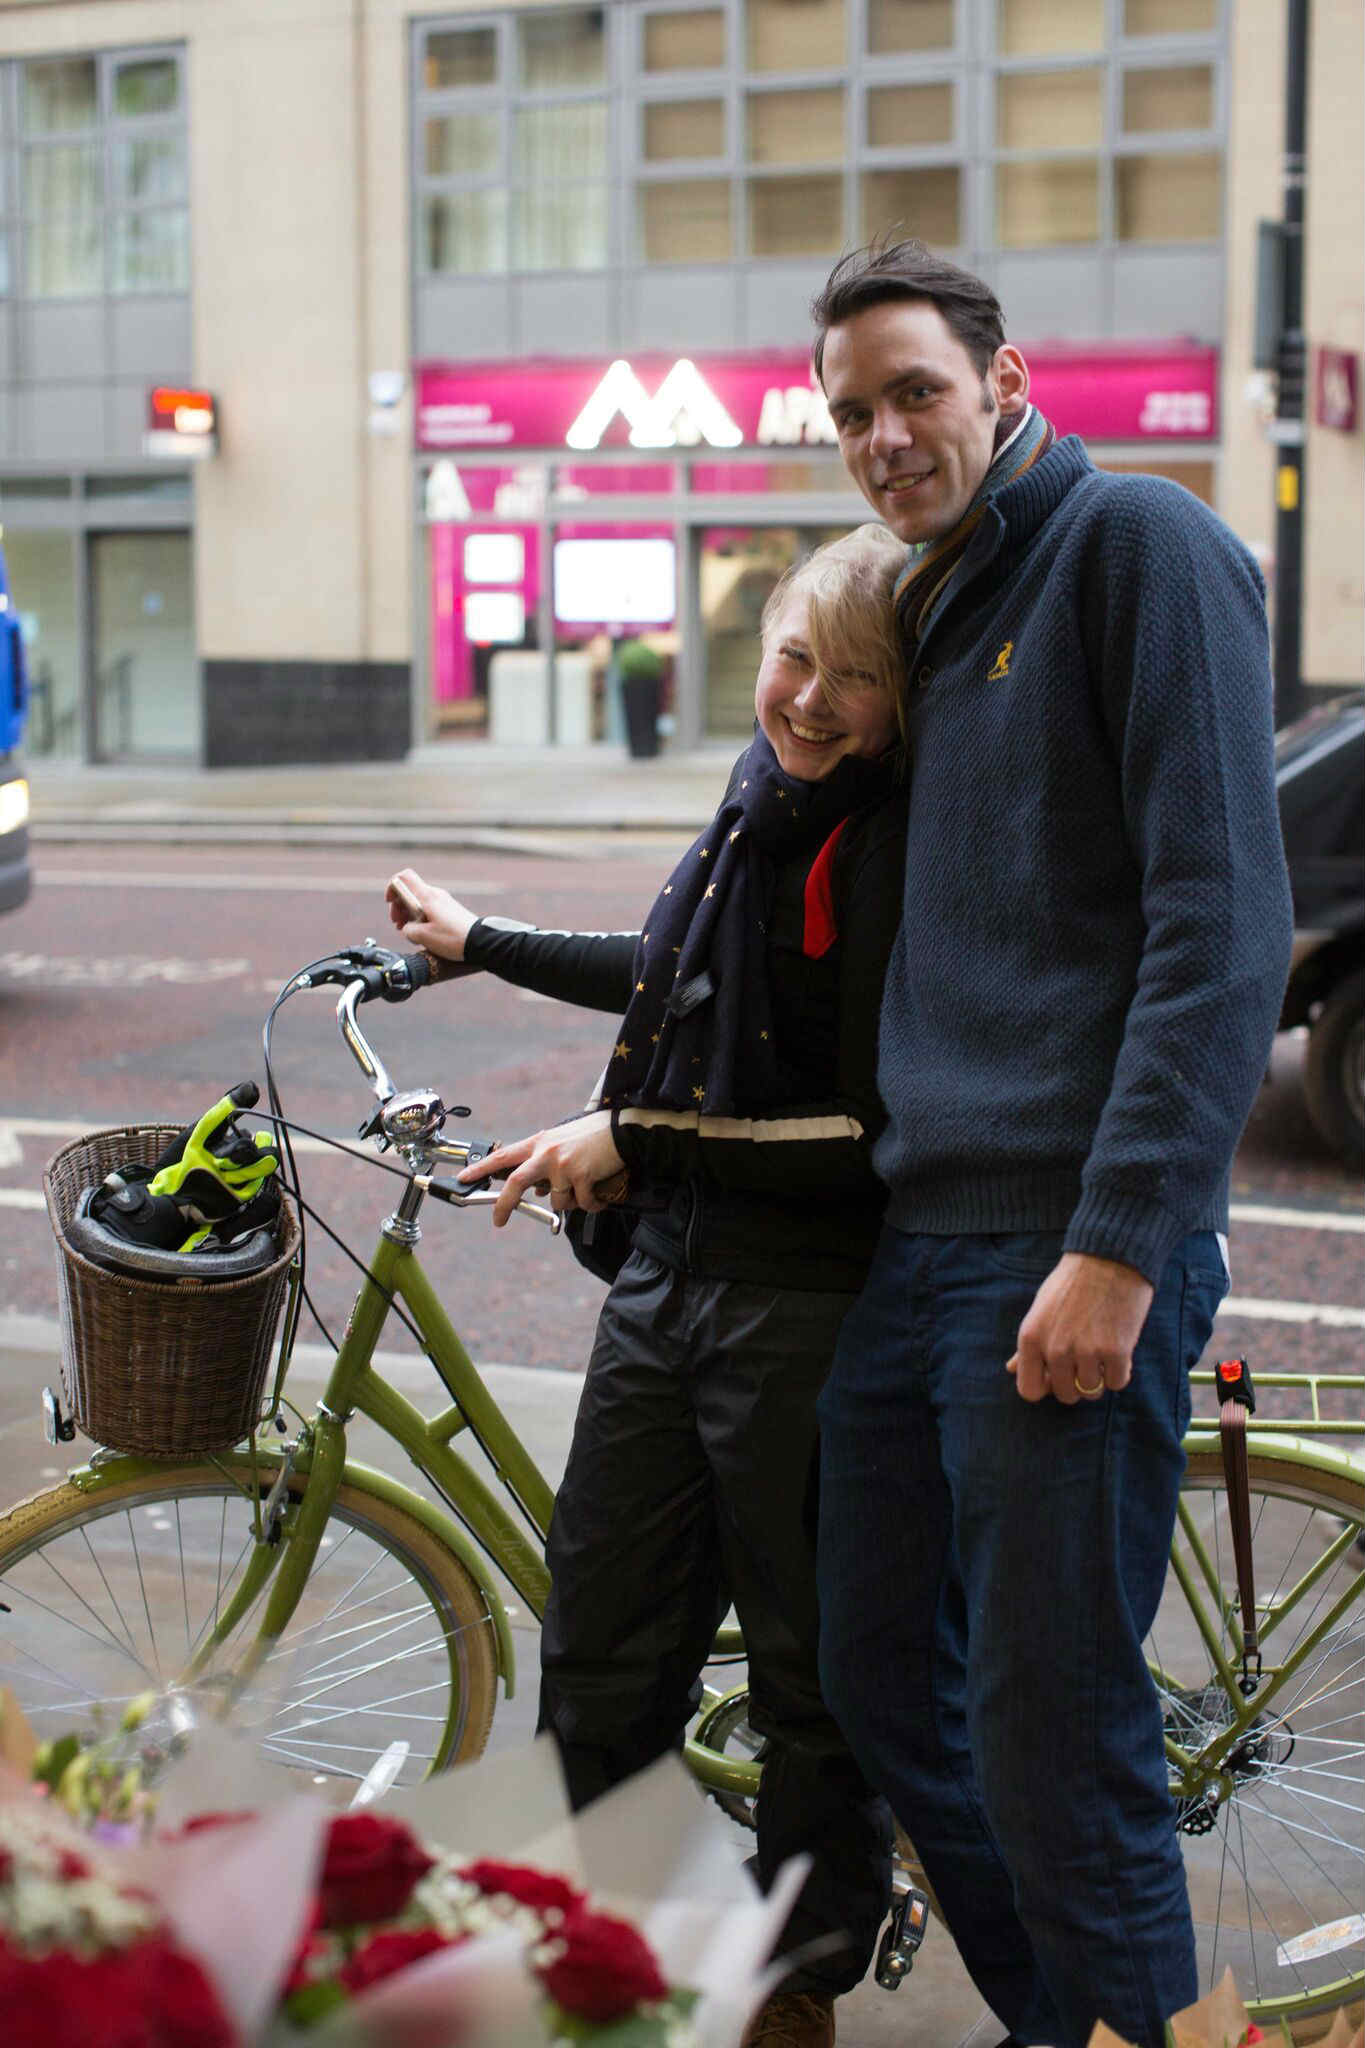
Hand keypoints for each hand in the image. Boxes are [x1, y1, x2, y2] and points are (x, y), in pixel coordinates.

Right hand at [385, 869, 477, 960]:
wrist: (480, 942)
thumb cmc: (453, 938)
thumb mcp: (423, 937)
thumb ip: (408, 929)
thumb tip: (407, 928)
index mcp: (427, 896)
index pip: (404, 877)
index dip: (392, 887)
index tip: (390, 902)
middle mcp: (435, 894)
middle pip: (409, 891)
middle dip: (398, 906)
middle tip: (398, 923)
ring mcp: (443, 901)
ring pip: (419, 901)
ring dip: (409, 914)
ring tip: (408, 930)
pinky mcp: (449, 910)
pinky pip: (429, 909)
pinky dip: (420, 917)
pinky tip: (422, 933)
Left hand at [456, 1112, 625, 1227]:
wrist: (623, 1131)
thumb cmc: (592, 1136)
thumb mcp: (561, 1143)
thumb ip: (544, 1163)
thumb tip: (536, 1191)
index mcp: (538, 1143)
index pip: (503, 1156)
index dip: (480, 1168)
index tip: (464, 1178)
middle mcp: (547, 1153)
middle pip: (515, 1182)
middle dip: (503, 1205)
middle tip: (498, 1220)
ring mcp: (563, 1165)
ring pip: (555, 1200)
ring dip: (569, 1201)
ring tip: (584, 1187)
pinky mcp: (581, 1176)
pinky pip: (580, 1203)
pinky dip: (591, 1204)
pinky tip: (598, 1194)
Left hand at [1007, 1252, 1154, 1404]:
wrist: (1110, 1257)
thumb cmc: (1073, 1282)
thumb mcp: (1041, 1308)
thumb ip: (1029, 1344)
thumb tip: (1011, 1369)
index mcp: (1031, 1338)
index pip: (1029, 1390)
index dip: (1045, 1387)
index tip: (1057, 1375)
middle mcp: (1055, 1349)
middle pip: (1065, 1395)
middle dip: (1076, 1383)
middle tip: (1085, 1360)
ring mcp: (1086, 1352)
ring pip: (1092, 1392)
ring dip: (1099, 1377)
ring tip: (1102, 1350)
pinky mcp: (1116, 1352)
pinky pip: (1117, 1383)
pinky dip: (1120, 1371)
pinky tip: (1119, 1349)